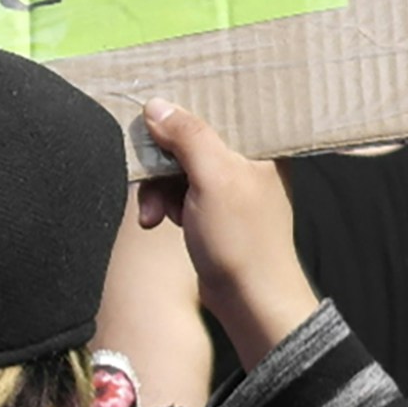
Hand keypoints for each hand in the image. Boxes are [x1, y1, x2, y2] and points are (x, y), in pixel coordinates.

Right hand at [140, 99, 320, 369]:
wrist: (249, 301)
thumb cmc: (241, 239)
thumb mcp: (213, 179)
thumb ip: (188, 137)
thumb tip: (157, 105)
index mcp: (259, 143)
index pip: (217, 107)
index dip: (182, 111)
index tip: (151, 117)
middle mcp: (246, 159)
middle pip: (190, 139)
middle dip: (162, 163)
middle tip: (147, 182)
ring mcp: (229, 186)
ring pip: (179, 167)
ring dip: (158, 189)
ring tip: (152, 215)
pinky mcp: (213, 210)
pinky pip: (179, 192)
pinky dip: (164, 204)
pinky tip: (157, 222)